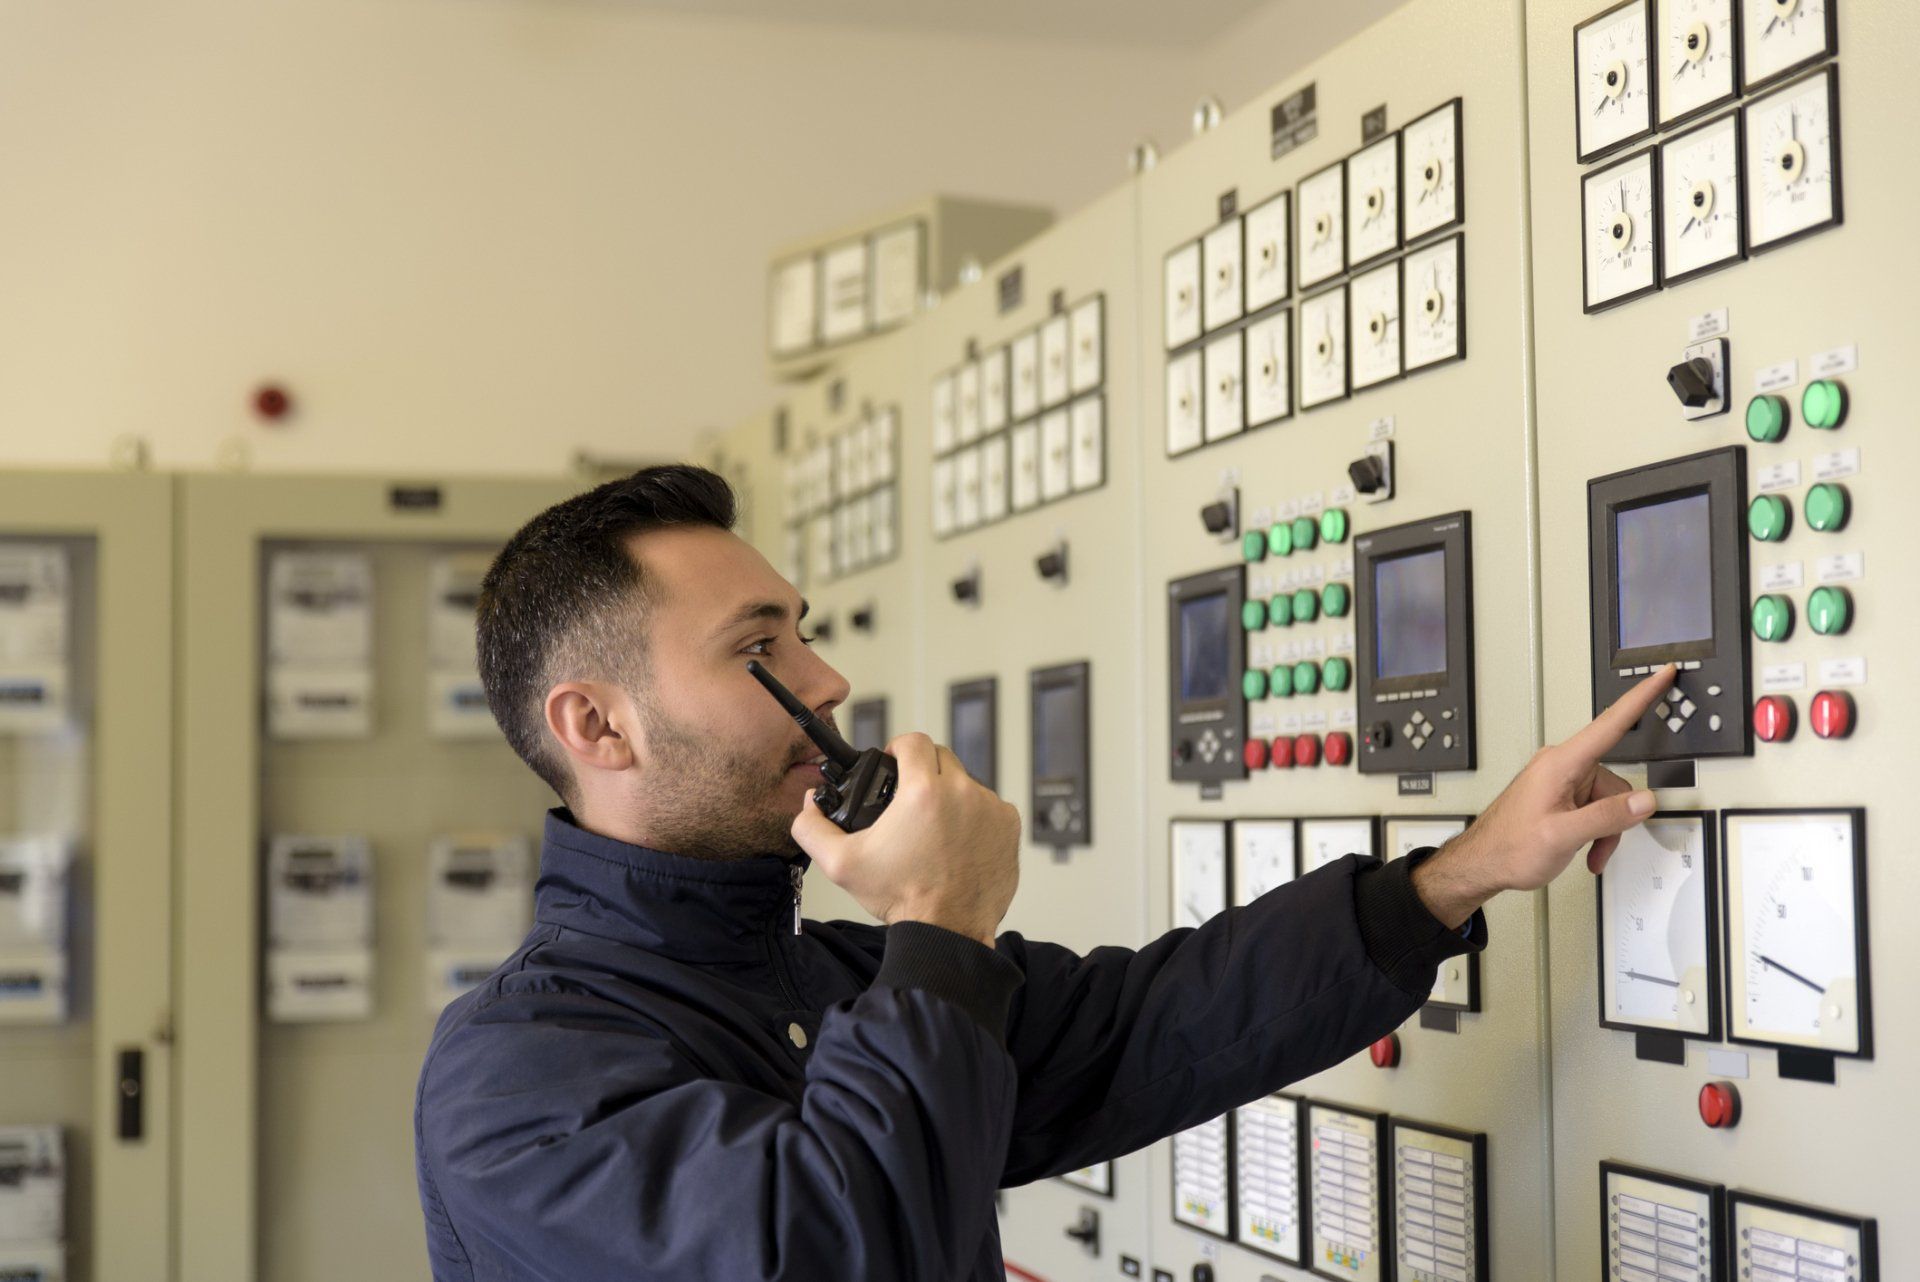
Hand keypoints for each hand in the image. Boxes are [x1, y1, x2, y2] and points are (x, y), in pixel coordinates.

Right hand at [790, 732, 1021, 946]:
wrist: (947, 932)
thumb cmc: (902, 898)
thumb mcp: (842, 865)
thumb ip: (813, 828)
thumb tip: (810, 804)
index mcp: (924, 792)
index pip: (913, 741)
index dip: (898, 748)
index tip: (894, 764)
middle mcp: (963, 793)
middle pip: (941, 757)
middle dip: (923, 772)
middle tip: (909, 800)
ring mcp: (991, 809)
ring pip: (966, 783)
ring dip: (950, 796)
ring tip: (934, 828)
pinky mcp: (1009, 826)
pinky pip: (989, 806)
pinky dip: (975, 817)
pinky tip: (958, 842)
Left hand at [1410, 666, 1675, 927]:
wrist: (1482, 863)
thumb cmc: (1509, 847)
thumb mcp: (1562, 835)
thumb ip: (1606, 816)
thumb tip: (1644, 800)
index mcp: (1561, 763)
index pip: (1611, 723)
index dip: (1641, 696)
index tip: (1662, 673)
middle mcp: (1561, 765)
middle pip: (1615, 782)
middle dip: (1614, 818)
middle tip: (1598, 843)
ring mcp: (1560, 780)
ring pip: (1607, 800)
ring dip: (1604, 830)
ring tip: (1585, 850)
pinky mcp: (1560, 794)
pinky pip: (1593, 808)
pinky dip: (1594, 831)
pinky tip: (1582, 849)